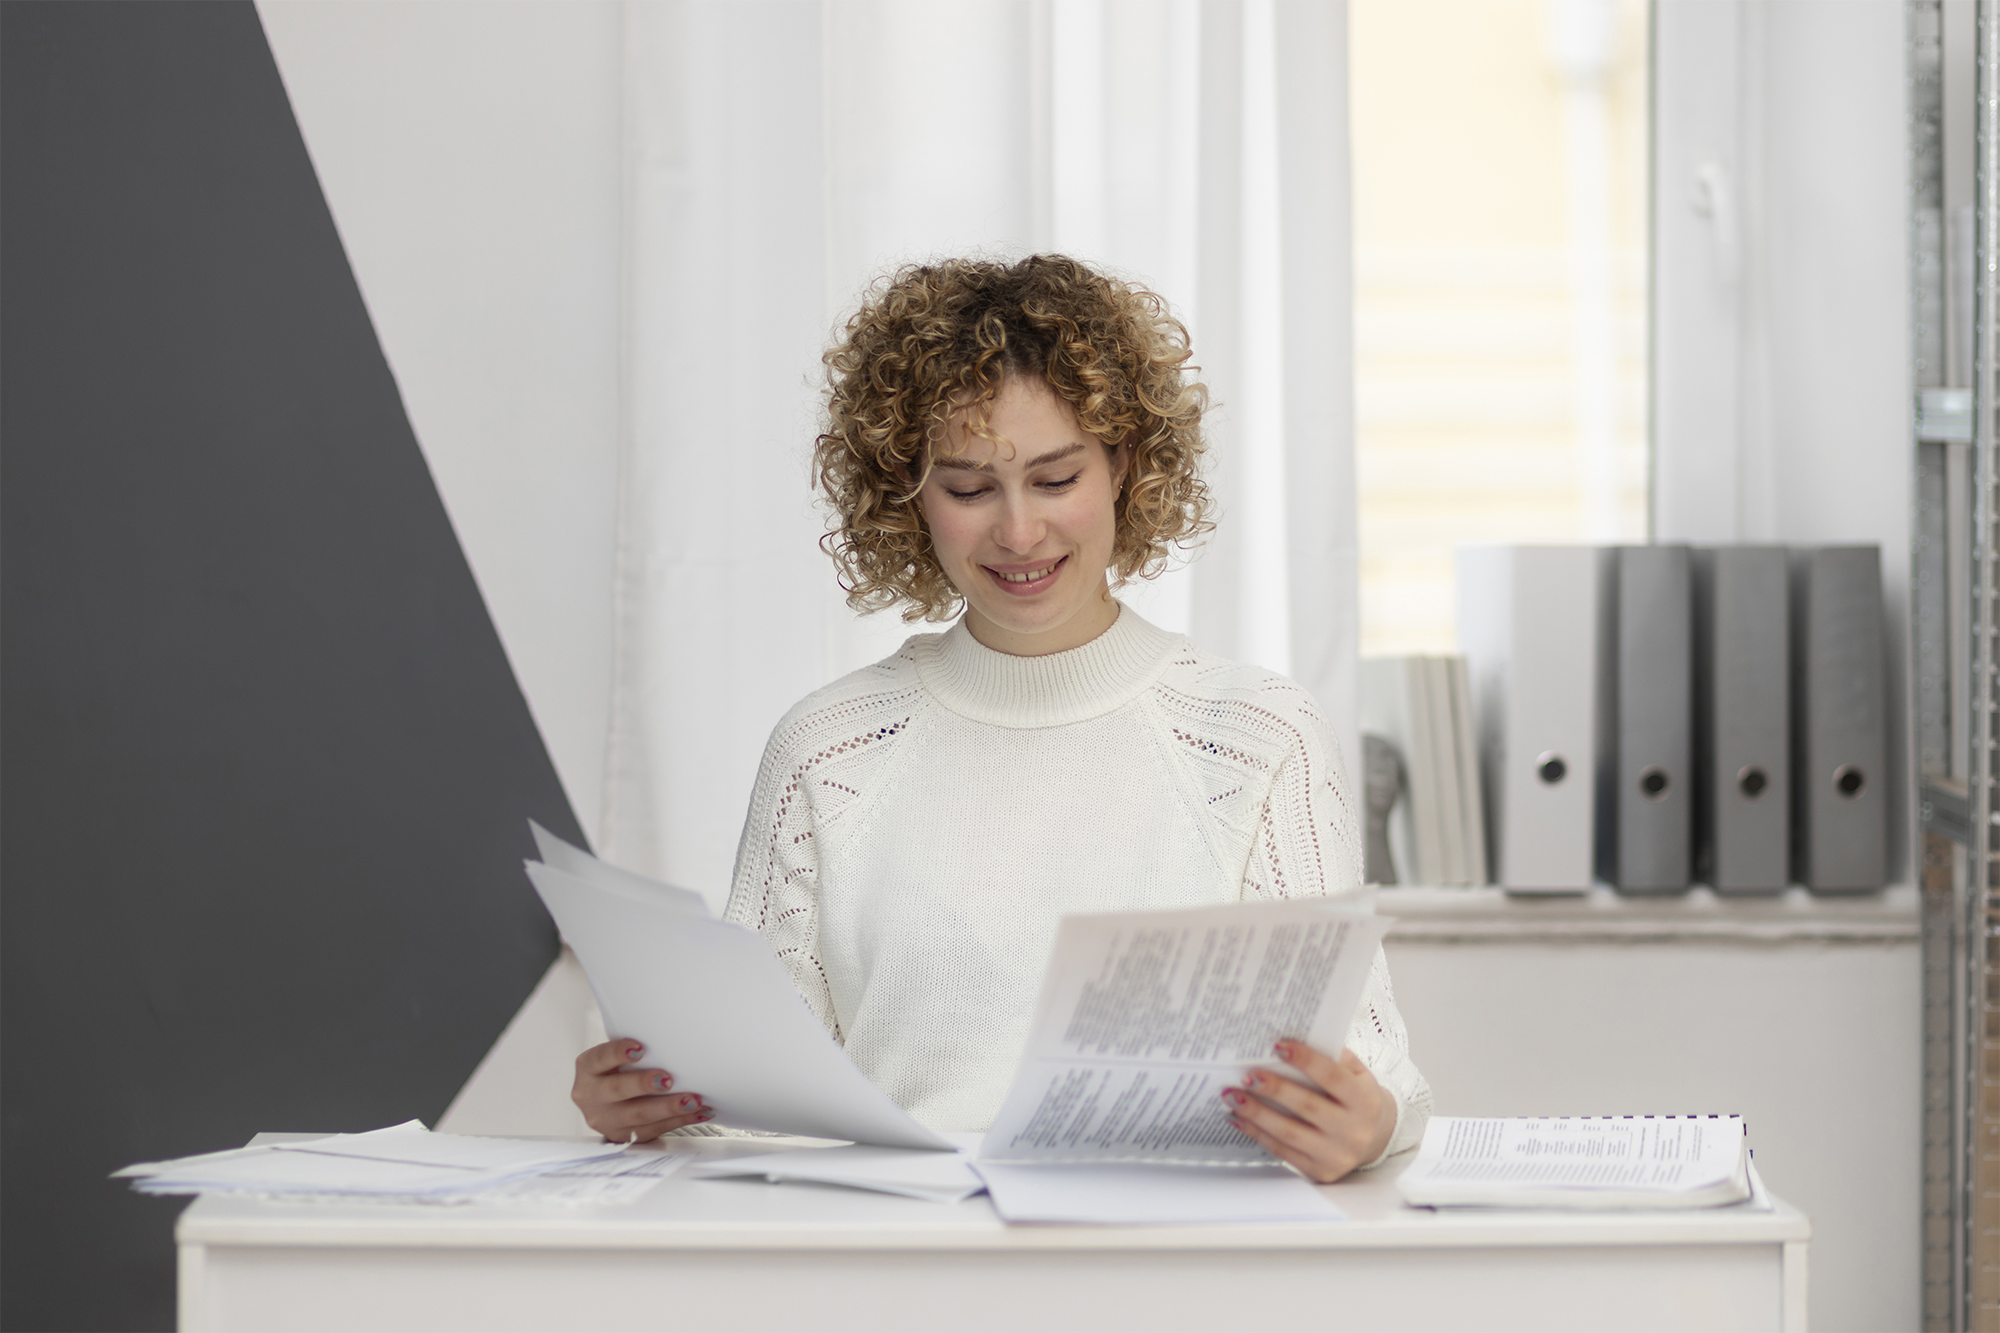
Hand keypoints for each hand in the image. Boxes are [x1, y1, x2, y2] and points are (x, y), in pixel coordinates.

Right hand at [571, 1039, 710, 1141]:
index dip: (617, 1053)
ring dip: (669, 1107)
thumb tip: (671, 1044)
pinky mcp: (623, 1136)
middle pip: (618, 1090)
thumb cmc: (617, 1072)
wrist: (605, 1103)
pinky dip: (679, 1120)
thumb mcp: (614, 1059)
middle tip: (667, 1079)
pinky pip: (654, 1129)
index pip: (600, 1059)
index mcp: (588, 1070)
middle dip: (644, 1084)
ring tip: (692, 1100)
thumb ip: (633, 1053)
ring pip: (639, 1115)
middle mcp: (591, 1096)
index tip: (639, 1049)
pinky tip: (697, 1112)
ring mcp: (606, 1120)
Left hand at [1223, 1039, 1395, 1183]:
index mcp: (1365, 1100)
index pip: (1333, 1077)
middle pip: (1308, 1106)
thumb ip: (1330, 1056)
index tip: (1277, 1046)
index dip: (1306, 1061)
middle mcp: (1354, 1130)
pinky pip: (1283, 1152)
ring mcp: (1337, 1154)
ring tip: (1232, 1096)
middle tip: (1246, 1075)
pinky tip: (1239, 1118)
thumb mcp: (1354, 1073)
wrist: (1373, 1136)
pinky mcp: (1320, 1171)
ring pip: (1290, 1133)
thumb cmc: (1354, 1095)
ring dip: (1256, 1114)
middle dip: (1273, 1089)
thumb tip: (1286, 1042)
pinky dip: (1257, 1133)